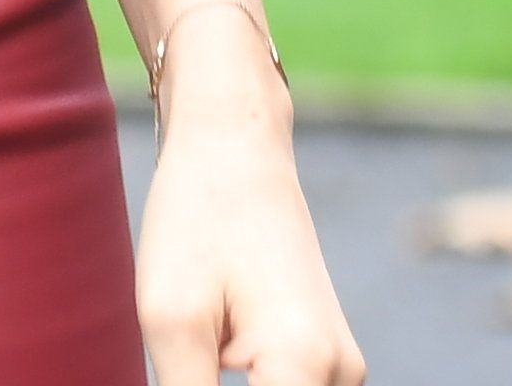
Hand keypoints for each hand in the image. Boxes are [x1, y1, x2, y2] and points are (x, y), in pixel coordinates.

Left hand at [135, 41, 363, 385]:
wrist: (236, 148)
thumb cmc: (196, 223)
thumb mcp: (171, 321)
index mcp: (305, 367)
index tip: (189, 379)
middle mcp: (340, 375)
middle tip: (189, 365)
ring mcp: (340, 368)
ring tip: (197, 355)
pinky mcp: (326, 359)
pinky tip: (209, 364)